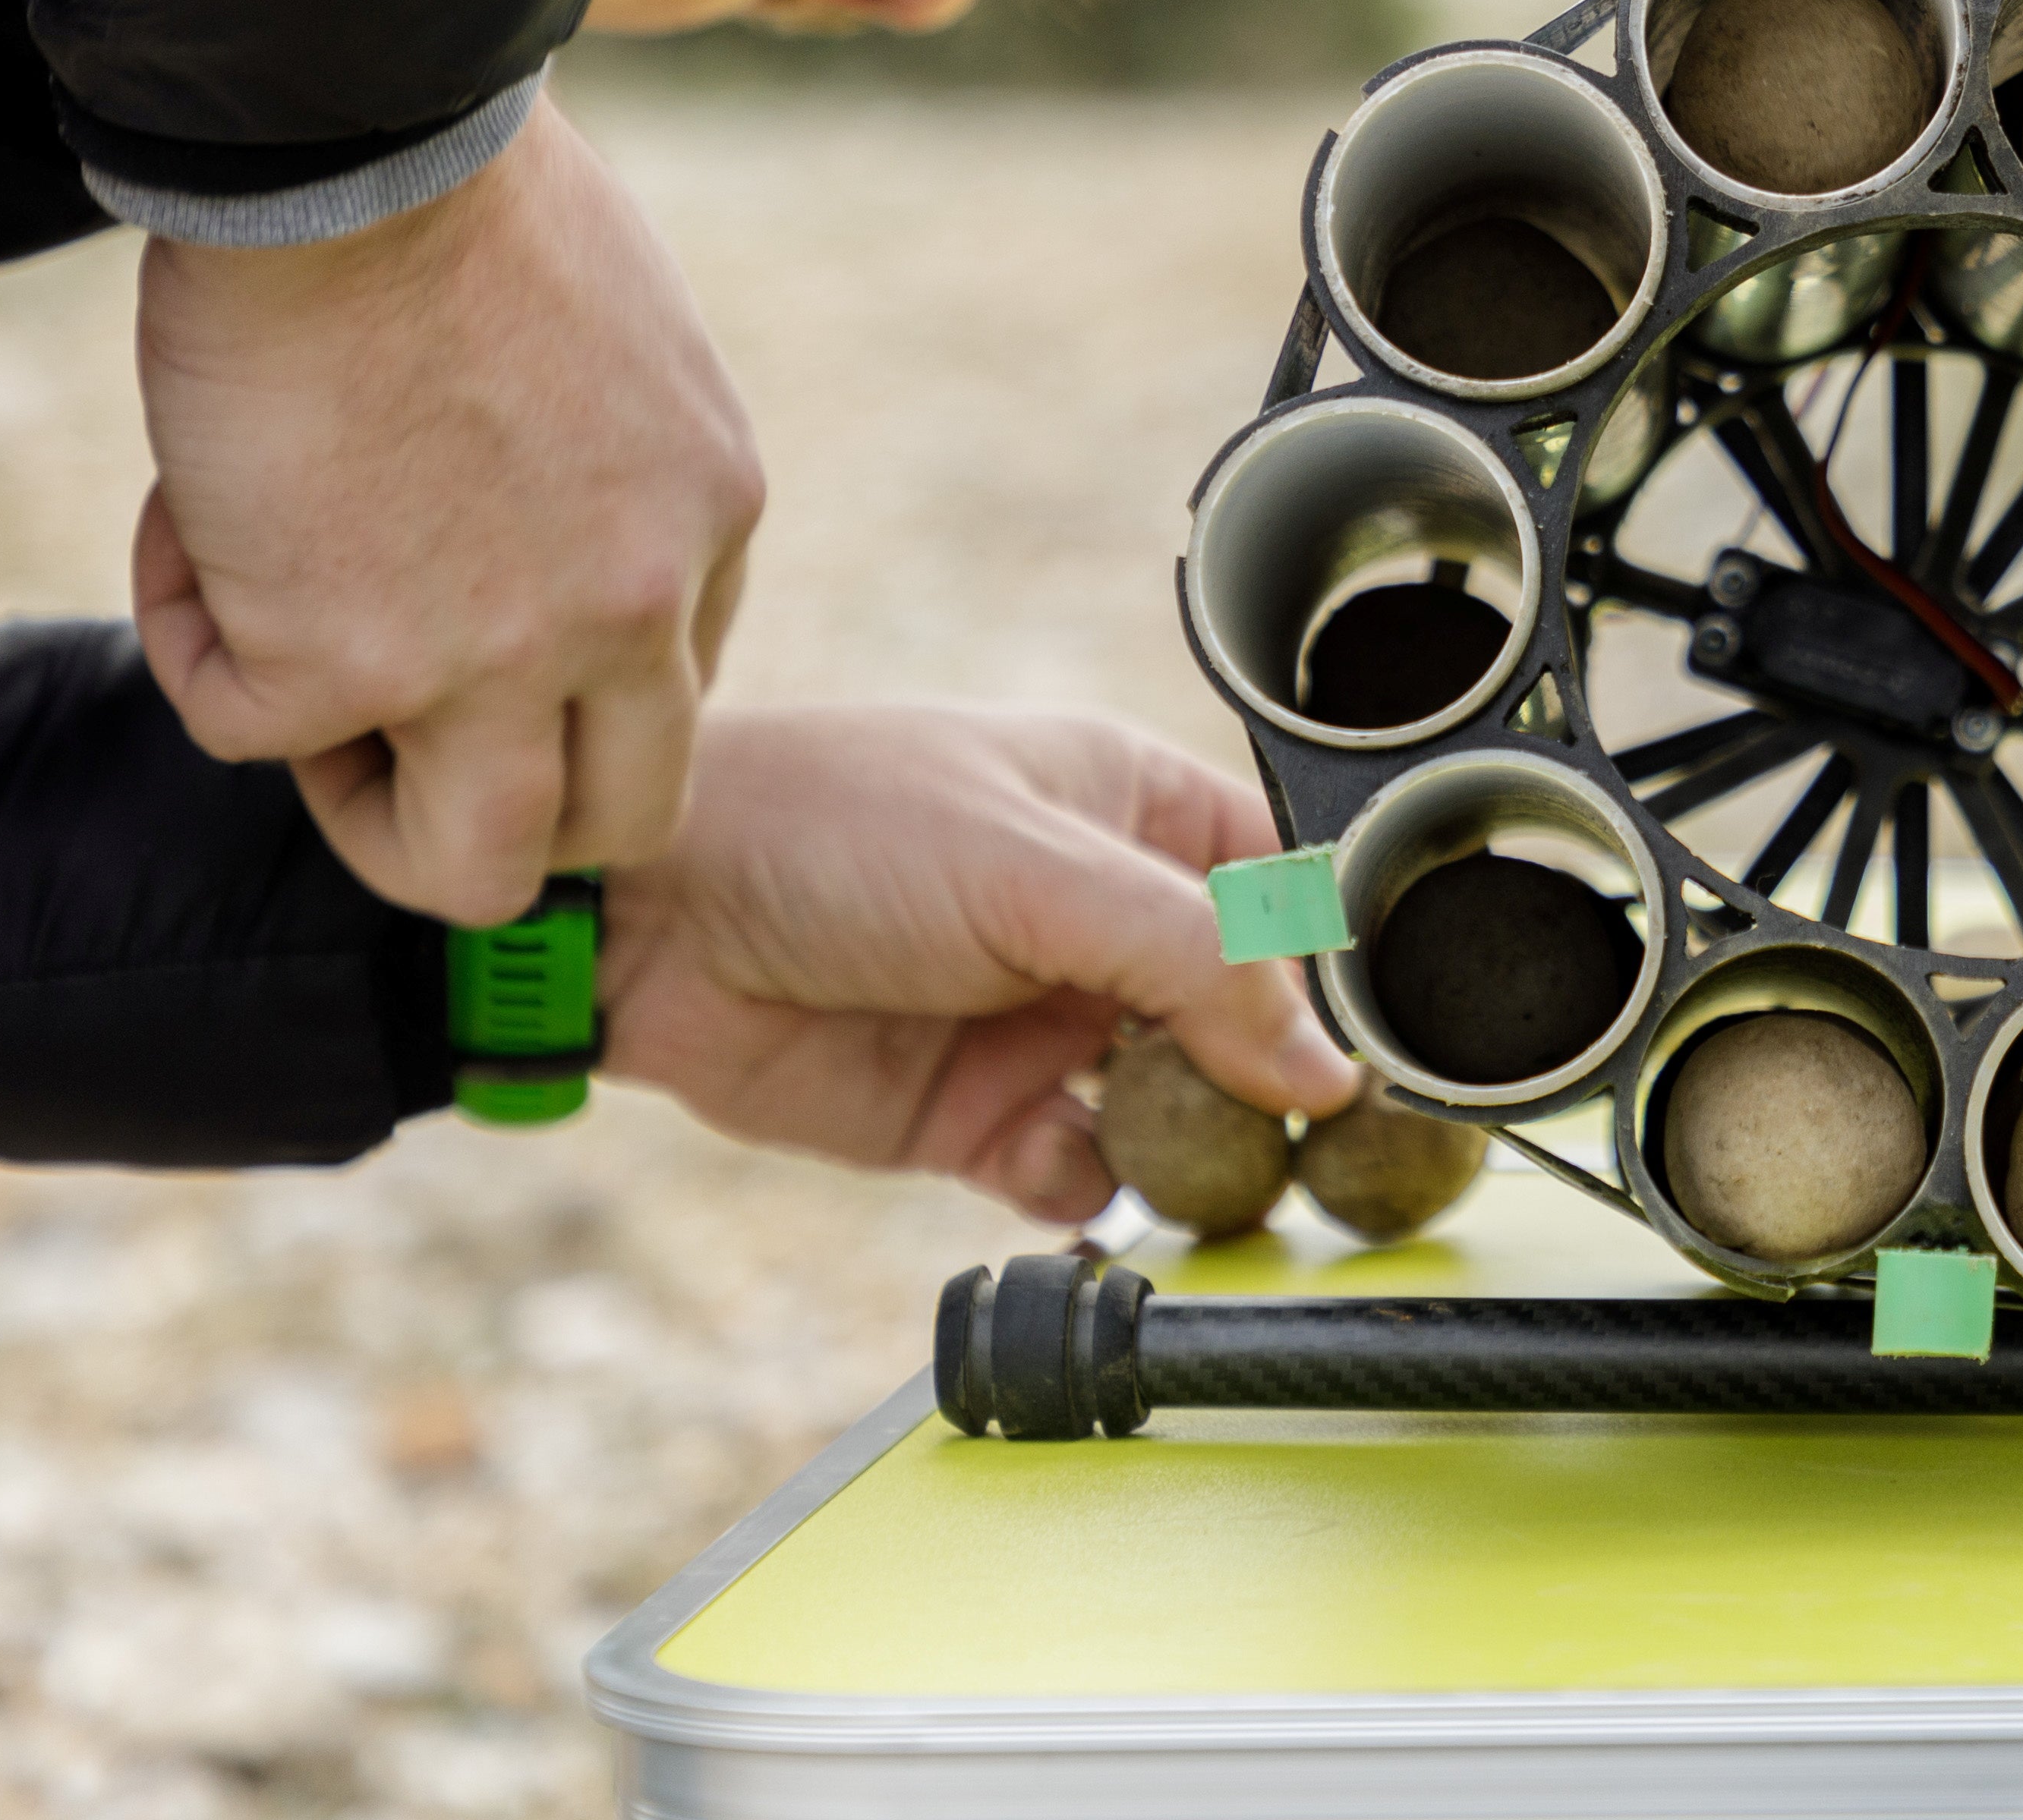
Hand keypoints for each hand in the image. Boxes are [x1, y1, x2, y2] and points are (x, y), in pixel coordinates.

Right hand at [130, 97, 761, 924]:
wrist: (353, 141)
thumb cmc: (453, 182)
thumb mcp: (610, 335)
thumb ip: (597, 454)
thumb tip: (518, 513)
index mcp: (708, 516)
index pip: (665, 686)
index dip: (553, 680)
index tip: (457, 616)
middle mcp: (635, 610)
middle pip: (617, 824)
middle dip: (504, 807)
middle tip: (384, 730)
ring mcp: (497, 657)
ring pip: (468, 866)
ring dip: (362, 806)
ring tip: (277, 676)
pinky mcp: (343, 665)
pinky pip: (248, 731)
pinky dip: (196, 644)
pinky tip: (186, 523)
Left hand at [594, 704, 1360, 1216]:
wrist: (645, 919)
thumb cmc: (826, 825)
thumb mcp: (1034, 870)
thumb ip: (1192, 966)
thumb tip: (1323, 1069)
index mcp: (1132, 811)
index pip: (1280, 897)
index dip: (1334, 973)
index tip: (1377, 1058)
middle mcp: (1100, 919)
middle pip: (1241, 1019)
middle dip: (1279, 1087)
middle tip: (1327, 1155)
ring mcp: (1040, 1022)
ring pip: (1172, 1111)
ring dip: (1204, 1158)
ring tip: (1230, 1195)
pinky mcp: (974, 1118)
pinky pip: (1078, 1179)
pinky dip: (1104, 1207)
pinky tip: (1110, 1211)